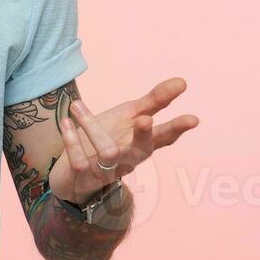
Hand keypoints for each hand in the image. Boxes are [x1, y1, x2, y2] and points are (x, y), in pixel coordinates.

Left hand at [48, 77, 199, 203]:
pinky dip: (72, 142)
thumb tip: (182, 81)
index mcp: (142, 144)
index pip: (164, 137)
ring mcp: (107, 171)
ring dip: (92, 128)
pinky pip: (80, 162)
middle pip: (143, 150)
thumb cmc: (107, 139)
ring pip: (108, 153)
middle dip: (145, 135)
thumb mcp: (130, 117)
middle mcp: (129, 160)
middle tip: (144, 119)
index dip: (177, 129)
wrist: (73, 174)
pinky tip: (66, 123)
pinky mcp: (84, 177)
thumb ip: (155, 101)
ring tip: (76, 106)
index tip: (193, 119)